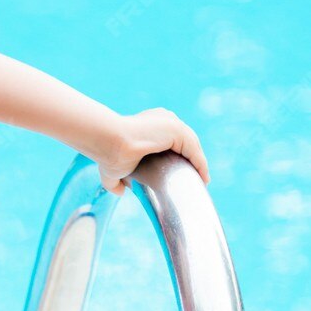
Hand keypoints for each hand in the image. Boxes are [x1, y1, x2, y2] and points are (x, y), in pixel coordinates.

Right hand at [92, 108, 210, 195]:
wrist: (108, 143)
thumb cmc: (107, 153)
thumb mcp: (112, 169)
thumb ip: (116, 180)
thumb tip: (121, 191)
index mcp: (151, 124)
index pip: (173, 141)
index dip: (180, 158)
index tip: (180, 175)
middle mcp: (164, 119)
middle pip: (185, 144)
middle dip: (191, 161)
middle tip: (193, 180)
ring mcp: (172, 123)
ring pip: (192, 147)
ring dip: (198, 165)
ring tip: (201, 182)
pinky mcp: (177, 131)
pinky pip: (194, 151)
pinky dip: (201, 165)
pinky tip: (203, 179)